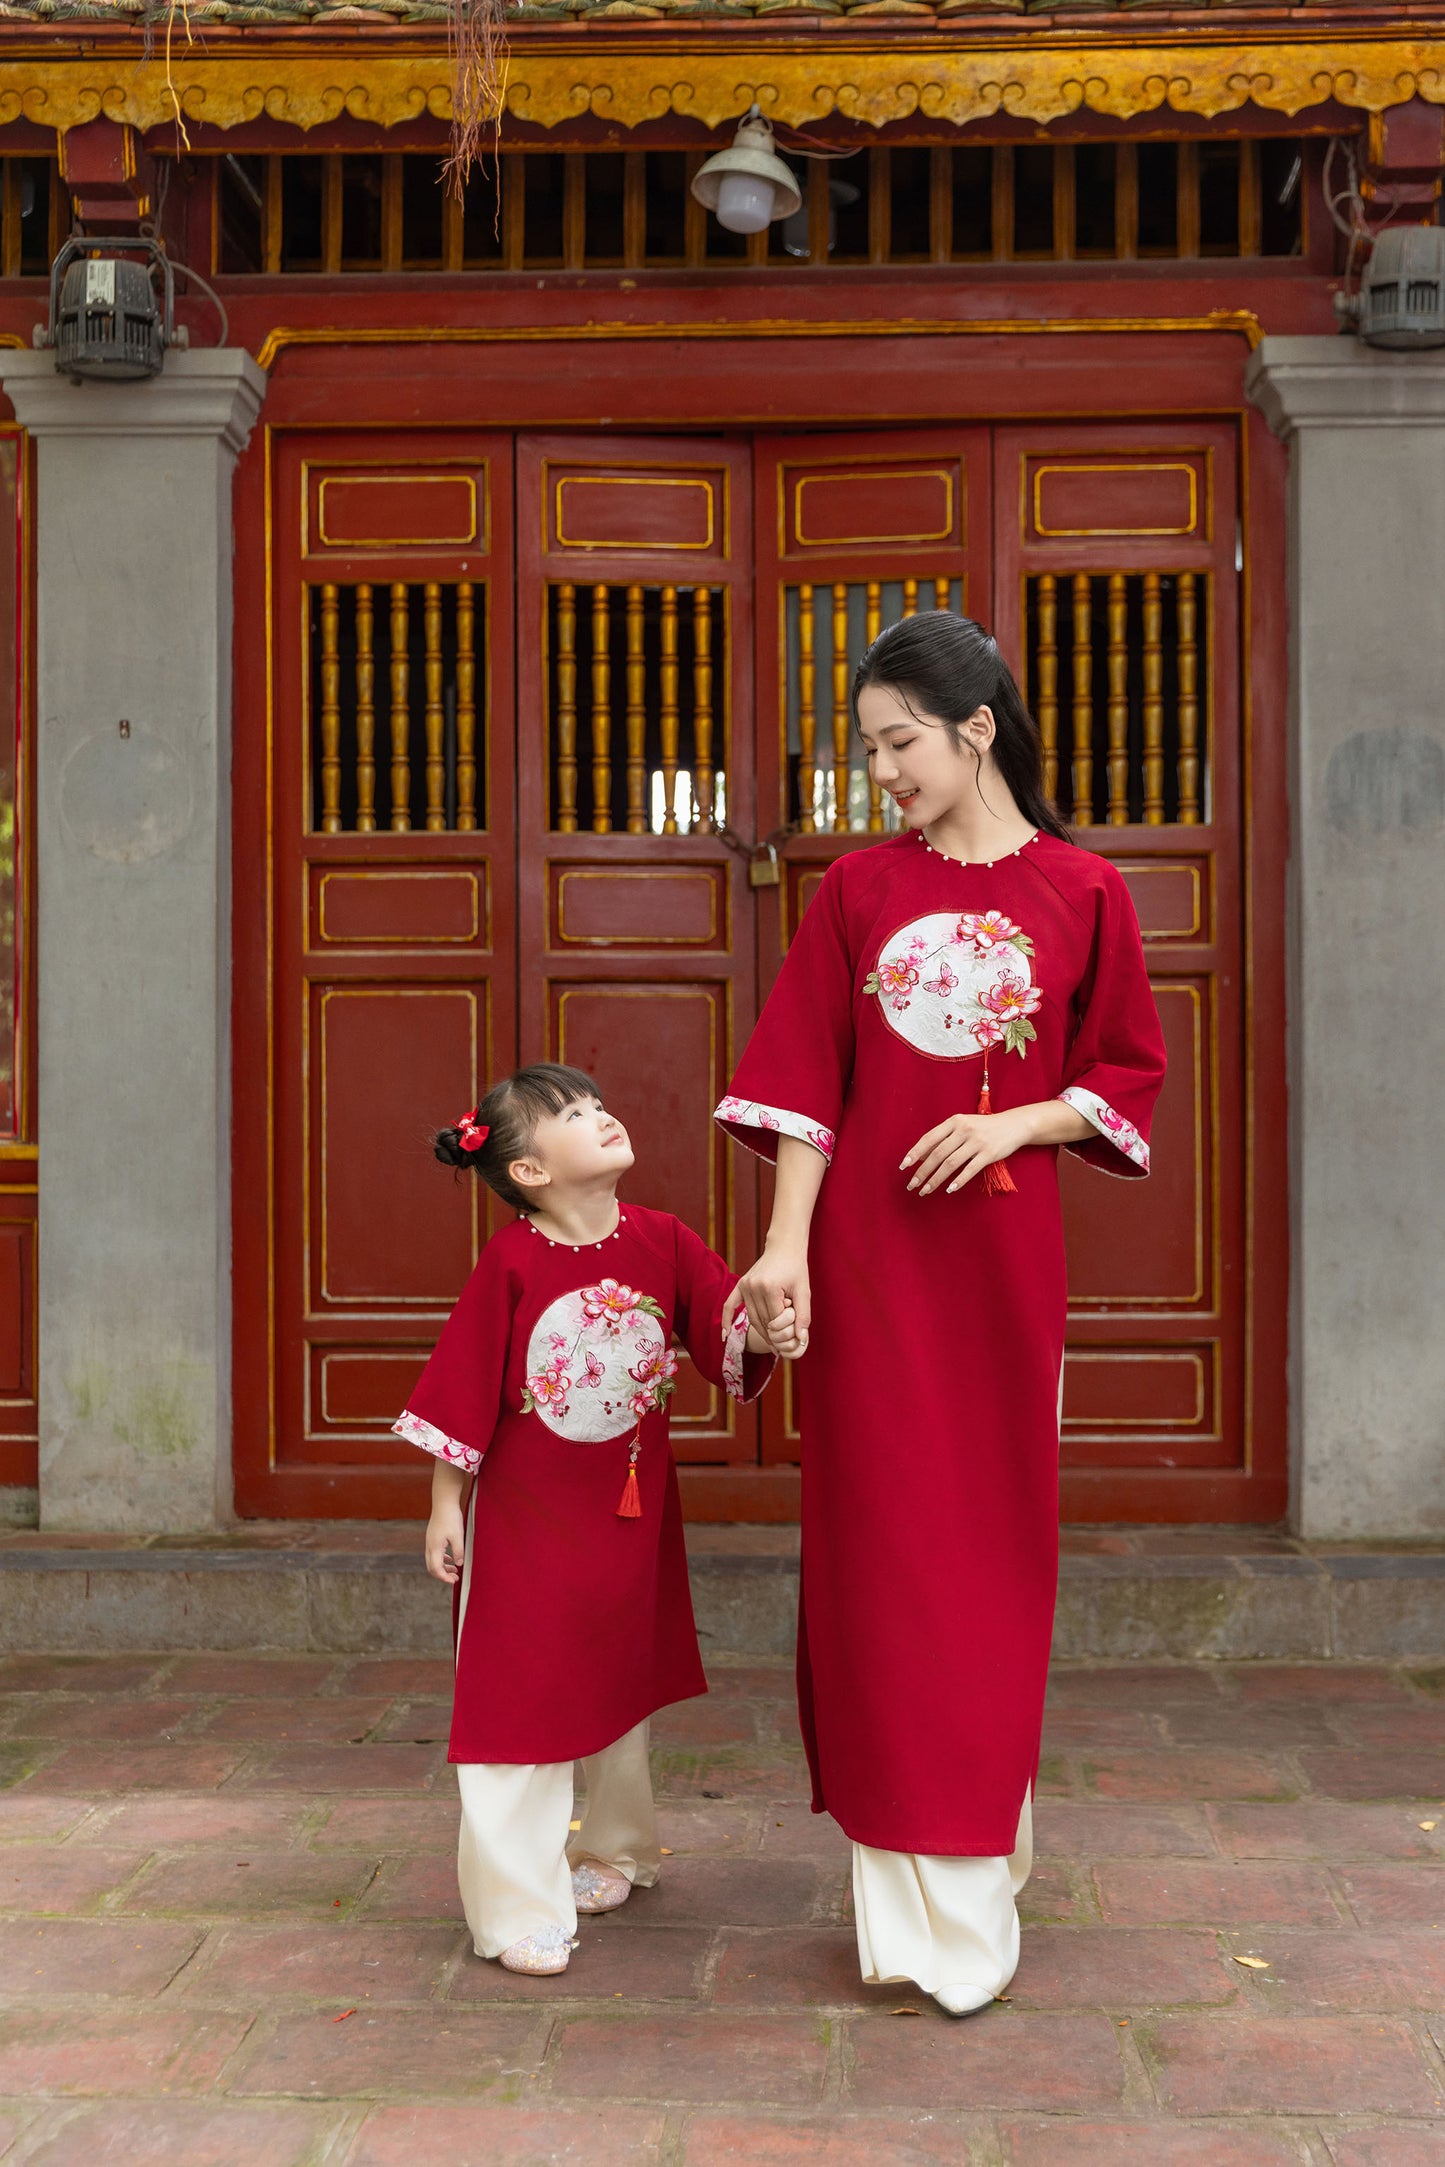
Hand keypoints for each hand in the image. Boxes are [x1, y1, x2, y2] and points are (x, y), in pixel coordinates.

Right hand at [424, 1502, 465, 1584]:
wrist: (444, 1502)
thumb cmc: (451, 1517)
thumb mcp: (458, 1536)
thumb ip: (458, 1552)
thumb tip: (459, 1564)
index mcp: (434, 1547)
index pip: (435, 1569)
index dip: (444, 1578)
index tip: (453, 1581)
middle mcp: (430, 1546)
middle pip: (432, 1567)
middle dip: (443, 1575)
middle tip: (455, 1578)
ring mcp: (430, 1541)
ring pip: (433, 1561)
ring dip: (443, 1568)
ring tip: (455, 1571)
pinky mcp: (433, 1537)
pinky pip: (435, 1554)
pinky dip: (442, 1560)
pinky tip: (451, 1559)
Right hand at [732, 1246, 810, 1358]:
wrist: (784, 1248)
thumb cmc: (796, 1270)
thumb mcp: (804, 1292)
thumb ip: (803, 1316)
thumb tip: (802, 1340)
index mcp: (769, 1287)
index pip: (775, 1318)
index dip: (785, 1329)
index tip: (794, 1335)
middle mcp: (753, 1286)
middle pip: (763, 1320)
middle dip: (773, 1335)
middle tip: (781, 1348)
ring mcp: (744, 1285)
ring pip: (751, 1318)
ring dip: (761, 1332)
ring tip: (771, 1344)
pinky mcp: (740, 1284)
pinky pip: (730, 1305)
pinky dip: (727, 1320)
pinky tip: (725, 1336)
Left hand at [902, 1106, 1036, 1195]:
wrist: (1013, 1125)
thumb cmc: (983, 1127)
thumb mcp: (962, 1125)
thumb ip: (943, 1138)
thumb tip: (920, 1157)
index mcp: (954, 1121)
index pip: (929, 1138)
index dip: (914, 1153)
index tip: (904, 1167)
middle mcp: (964, 1130)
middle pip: (937, 1154)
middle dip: (922, 1171)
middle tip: (912, 1185)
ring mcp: (977, 1142)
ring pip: (950, 1164)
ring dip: (935, 1179)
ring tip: (925, 1190)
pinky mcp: (989, 1153)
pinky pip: (970, 1170)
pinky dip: (958, 1181)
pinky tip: (949, 1189)